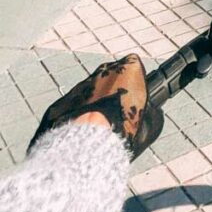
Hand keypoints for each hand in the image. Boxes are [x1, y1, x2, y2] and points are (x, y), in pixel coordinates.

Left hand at [29, 54, 162, 159]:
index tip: (133, 97)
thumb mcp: (150, 122)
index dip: (134, 82)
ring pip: (88, 92)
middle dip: (112, 90)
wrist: (86, 145)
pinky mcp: (60, 101)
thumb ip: (150, 111)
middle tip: (115, 113)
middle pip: (109, 76)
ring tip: (97, 128)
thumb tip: (149, 116)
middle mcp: (103, 70)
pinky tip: (80, 134)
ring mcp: (80, 85)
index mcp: (129, 68)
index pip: (134, 66)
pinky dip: (74, 118)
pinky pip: (70, 108)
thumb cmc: (120, 130)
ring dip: (92, 104)